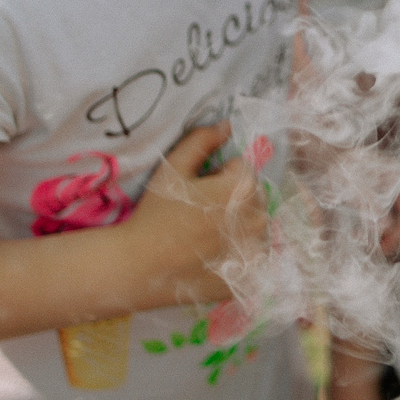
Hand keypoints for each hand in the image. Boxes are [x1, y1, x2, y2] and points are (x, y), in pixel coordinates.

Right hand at [126, 124, 269, 299]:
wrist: (140, 266)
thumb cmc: (156, 213)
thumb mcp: (173, 168)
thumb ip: (202, 141)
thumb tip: (227, 124)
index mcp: (245, 188)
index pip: (243, 171)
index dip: (218, 176)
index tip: (198, 190)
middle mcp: (259, 218)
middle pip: (253, 198)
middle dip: (233, 200)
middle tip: (200, 213)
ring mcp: (256, 250)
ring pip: (254, 227)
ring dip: (238, 226)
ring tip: (204, 236)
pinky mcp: (249, 275)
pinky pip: (251, 256)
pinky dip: (237, 254)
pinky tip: (210, 256)